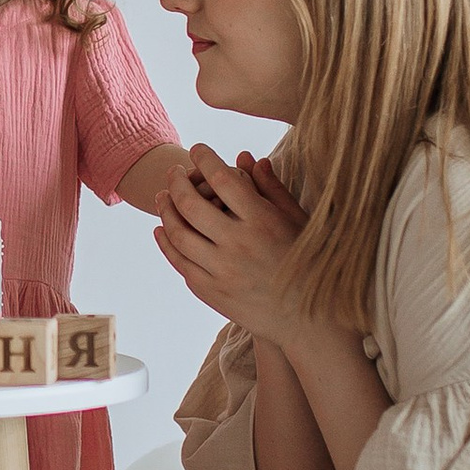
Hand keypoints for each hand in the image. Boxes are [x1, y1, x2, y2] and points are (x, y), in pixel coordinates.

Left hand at [154, 145, 311, 345]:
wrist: (307, 320)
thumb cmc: (307, 264)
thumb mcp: (297, 222)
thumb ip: (271, 188)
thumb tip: (248, 157)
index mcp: (262, 222)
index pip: (223, 180)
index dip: (206, 159)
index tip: (198, 149)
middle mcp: (238, 245)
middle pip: (191, 204)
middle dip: (177, 182)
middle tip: (174, 171)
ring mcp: (222, 271)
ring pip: (178, 234)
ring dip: (165, 210)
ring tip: (163, 196)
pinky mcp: (212, 293)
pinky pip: (180, 263)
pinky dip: (166, 243)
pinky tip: (163, 229)